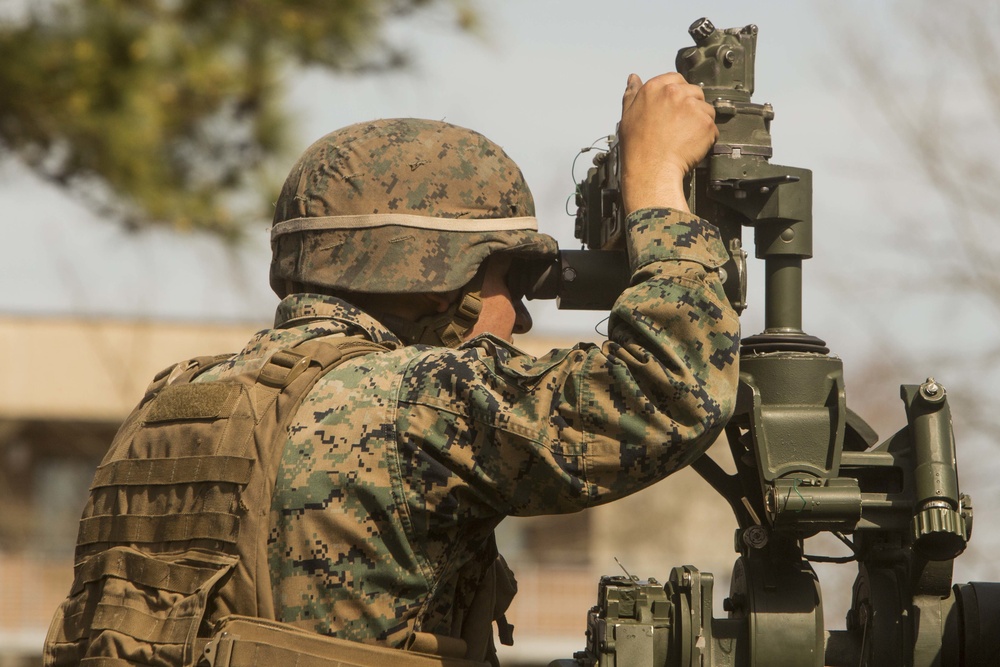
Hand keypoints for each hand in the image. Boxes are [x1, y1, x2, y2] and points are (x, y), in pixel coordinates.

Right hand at [619, 72, 717, 214]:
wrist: (650, 170)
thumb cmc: (637, 148)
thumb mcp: (628, 116)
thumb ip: (633, 94)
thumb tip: (634, 79)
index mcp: (655, 88)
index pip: (676, 79)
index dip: (678, 94)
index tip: (676, 109)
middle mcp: (675, 92)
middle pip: (695, 92)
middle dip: (691, 108)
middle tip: (680, 127)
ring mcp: (692, 107)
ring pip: (706, 109)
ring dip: (700, 122)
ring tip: (685, 138)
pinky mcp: (706, 123)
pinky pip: (712, 127)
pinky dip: (706, 138)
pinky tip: (691, 146)